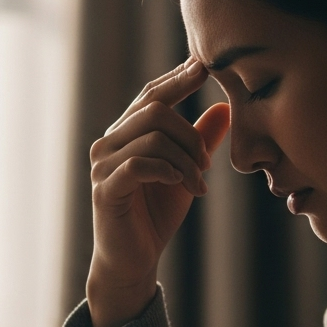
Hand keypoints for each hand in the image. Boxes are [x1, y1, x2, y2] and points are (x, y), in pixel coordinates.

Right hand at [87, 57, 230, 326]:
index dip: (177, 79)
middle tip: (207, 163)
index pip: (151, 95)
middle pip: (154, 109)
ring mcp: (102, 165)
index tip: (205, 66)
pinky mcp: (105, 189)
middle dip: (190, 134)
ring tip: (198, 184)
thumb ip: (200, 141)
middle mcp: (108, 143)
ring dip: (186, 159)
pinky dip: (169, 171)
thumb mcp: (186, 172)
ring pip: (152, 136)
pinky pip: (140, 164)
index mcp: (125, 134)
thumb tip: (224, 108)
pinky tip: (182, 186)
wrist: (134, 260)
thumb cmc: (155, 215)